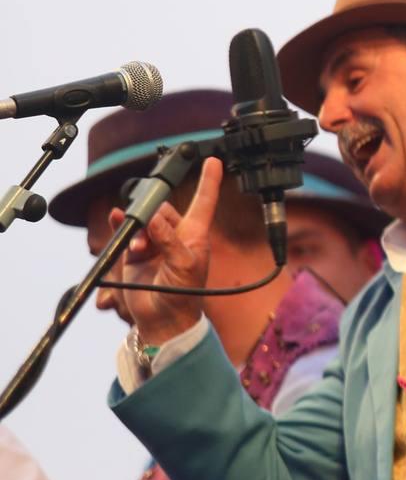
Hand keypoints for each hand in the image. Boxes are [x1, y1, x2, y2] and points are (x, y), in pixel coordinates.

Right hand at [112, 158, 222, 345]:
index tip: (214, 162)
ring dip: (138, 230)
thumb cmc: (183, 294)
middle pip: (163, 209)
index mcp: (195, 234)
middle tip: (149, 238)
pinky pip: (127, 230)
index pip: (204, 202)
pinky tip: (116, 216)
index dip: (209, 182)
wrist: (162, 318)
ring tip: (139, 250)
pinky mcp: (135, 253)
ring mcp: (155, 243)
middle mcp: (175, 235)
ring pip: (144, 220)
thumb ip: (169, 241)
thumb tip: (154, 219)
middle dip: (154, 218)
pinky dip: (121, 223)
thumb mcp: (184, 265)